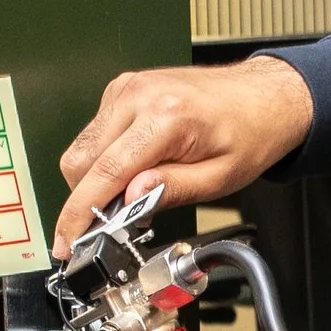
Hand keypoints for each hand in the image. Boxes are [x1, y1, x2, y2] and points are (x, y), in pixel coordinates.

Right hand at [53, 56, 315, 251]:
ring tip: (132, 193)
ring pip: (82, 147)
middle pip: (80, 161)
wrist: (263, 96)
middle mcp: (138, 95)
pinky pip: (95, 132)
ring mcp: (127, 88)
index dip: (78, 214)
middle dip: (87, 199)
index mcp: (165, 117)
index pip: (104, 173)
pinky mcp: (123, 88)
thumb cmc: (250, 133)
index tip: (67, 242)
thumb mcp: (220, 178)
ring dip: (94, 179)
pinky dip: (104, 157)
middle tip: (113, 222)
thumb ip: (171, 190)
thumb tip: (130, 201)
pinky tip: (133, 167)